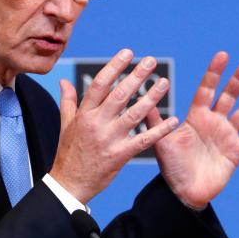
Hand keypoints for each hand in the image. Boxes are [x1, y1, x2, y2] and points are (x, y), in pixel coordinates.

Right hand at [50, 49, 178, 203]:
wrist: (69, 184)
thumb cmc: (69, 153)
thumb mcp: (65, 125)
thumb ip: (68, 101)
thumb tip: (65, 80)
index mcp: (84, 114)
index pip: (100, 84)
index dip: (115, 66)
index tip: (128, 53)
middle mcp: (97, 123)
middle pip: (119, 94)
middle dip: (136, 76)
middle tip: (151, 61)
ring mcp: (109, 139)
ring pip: (134, 114)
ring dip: (151, 98)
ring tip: (164, 83)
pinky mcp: (120, 155)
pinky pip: (144, 140)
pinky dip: (160, 130)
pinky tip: (174, 120)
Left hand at [146, 52, 238, 208]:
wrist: (183, 194)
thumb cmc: (171, 168)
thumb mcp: (161, 141)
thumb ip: (155, 119)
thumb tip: (143, 94)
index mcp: (196, 118)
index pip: (207, 90)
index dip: (215, 73)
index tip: (223, 55)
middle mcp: (214, 123)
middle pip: (229, 96)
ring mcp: (227, 136)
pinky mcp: (236, 152)